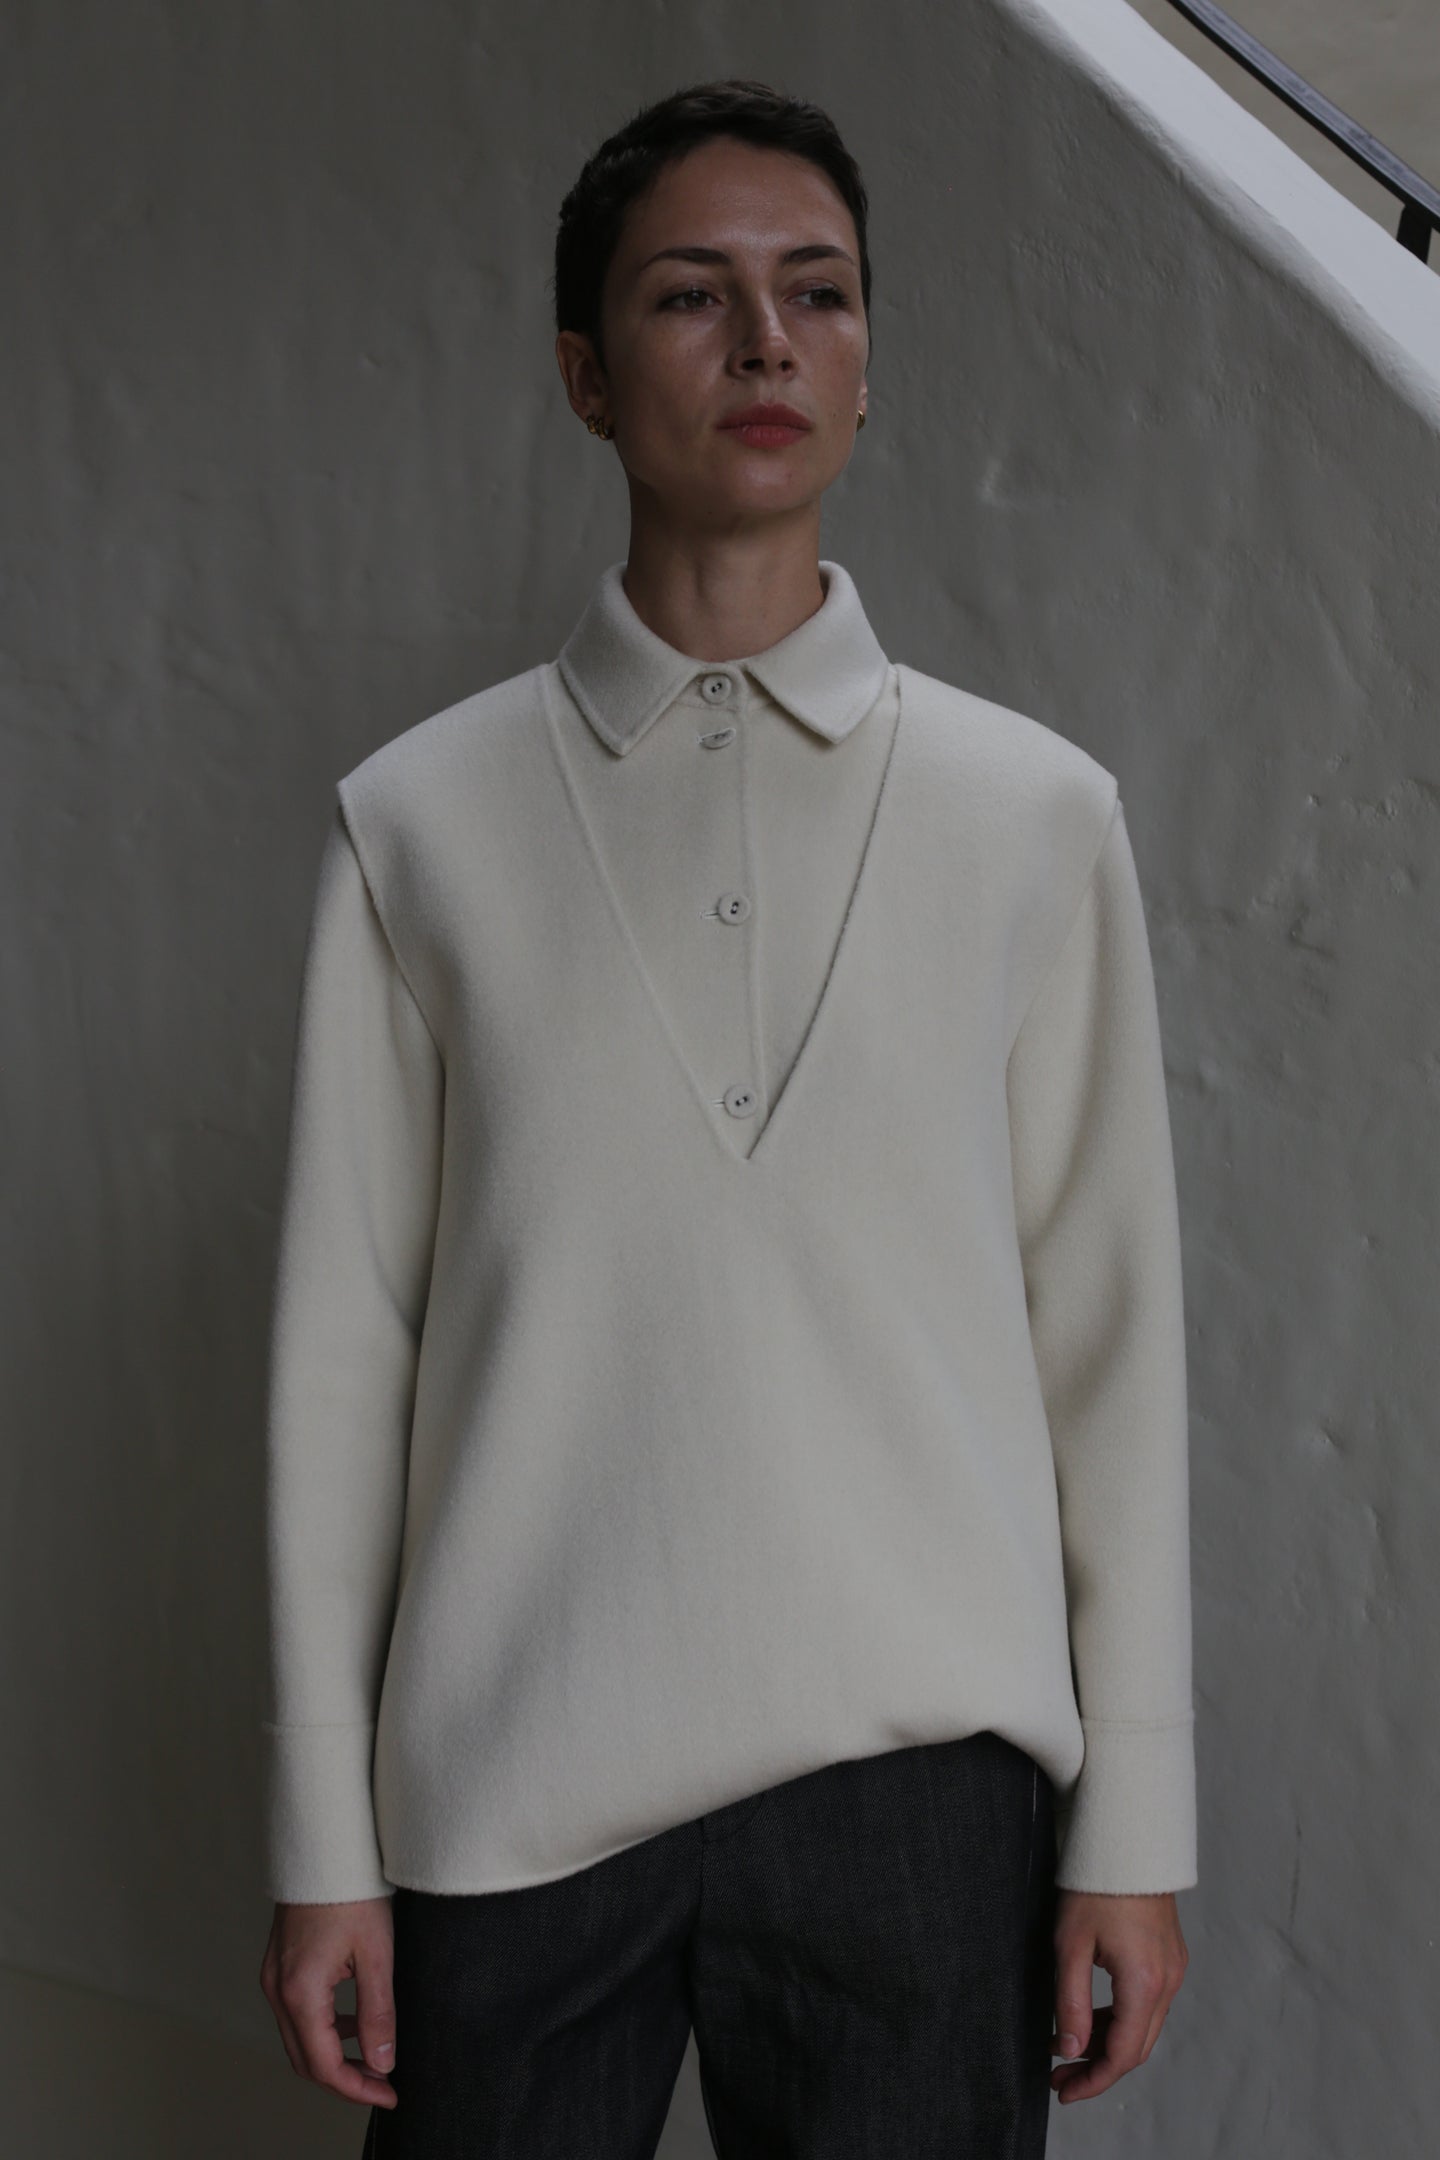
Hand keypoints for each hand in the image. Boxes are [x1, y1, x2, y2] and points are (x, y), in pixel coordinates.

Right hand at [259, 1897, 399, 2110]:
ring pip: (298, 2040)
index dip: (357, 2088)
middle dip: (344, 2079)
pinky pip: (296, 2015)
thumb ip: (378, 2013)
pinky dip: (323, 2030)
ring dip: (332, 2056)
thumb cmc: (352, 1890)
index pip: (324, 2065)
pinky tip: (352, 2021)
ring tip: (372, 2057)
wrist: (326, 1847)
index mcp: (300, 1992)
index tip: (388, 2094)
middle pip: (305, 2060)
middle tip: (382, 2084)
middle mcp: (278, 1990)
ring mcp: (273, 1978)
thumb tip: (382, 2061)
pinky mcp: (278, 1966)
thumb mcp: (376, 1953)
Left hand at [1049, 1888, 1188, 2104]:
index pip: (1123, 2054)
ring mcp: (1173, 1969)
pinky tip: (1091, 2019)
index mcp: (1144, 1983)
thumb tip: (1071, 2050)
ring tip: (1067, 2047)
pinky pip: (1148, 2004)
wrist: (1128, 1841)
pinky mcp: (1169, 1957)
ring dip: (1108, 2043)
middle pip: (1137, 2047)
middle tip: (1060, 2075)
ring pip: (1143, 2027)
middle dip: (1098, 2067)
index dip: (1093, 2080)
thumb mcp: (1070, 1945)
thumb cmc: (1095, 1885)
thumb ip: (1071, 2003)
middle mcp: (1167, 1982)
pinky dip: (1121, 2019)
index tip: (1064, 2090)